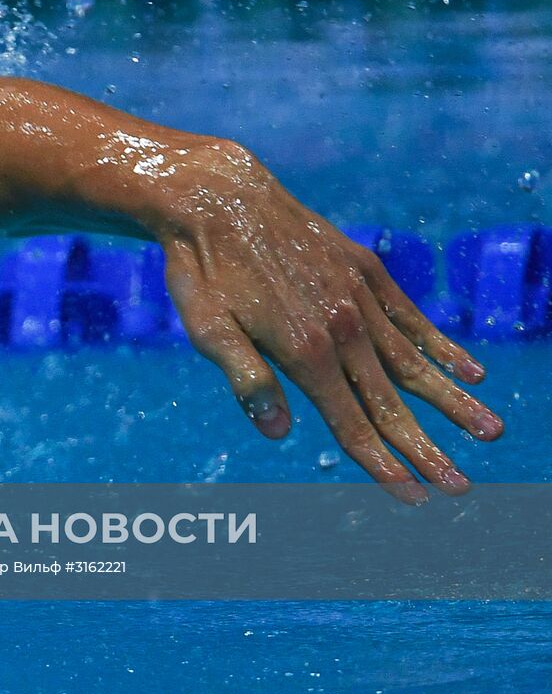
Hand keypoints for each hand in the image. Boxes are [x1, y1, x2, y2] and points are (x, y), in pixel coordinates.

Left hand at [157, 140, 500, 502]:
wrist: (218, 196)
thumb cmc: (202, 270)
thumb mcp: (207, 330)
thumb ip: (247, 380)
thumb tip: (279, 433)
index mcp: (304, 351)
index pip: (352, 423)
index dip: (383, 466)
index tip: (416, 498)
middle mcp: (342, 326)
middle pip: (390, 402)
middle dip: (427, 449)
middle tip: (462, 486)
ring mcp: (358, 295)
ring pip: (413, 361)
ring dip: (452, 401)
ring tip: (490, 431)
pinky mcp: (364, 269)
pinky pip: (410, 317)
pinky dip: (442, 346)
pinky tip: (470, 371)